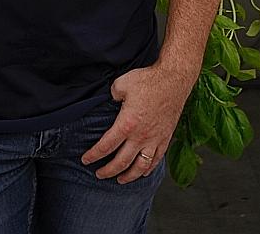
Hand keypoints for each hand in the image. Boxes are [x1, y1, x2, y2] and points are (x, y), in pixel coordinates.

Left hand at [80, 64, 195, 183]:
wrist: (174, 80)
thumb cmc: (148, 80)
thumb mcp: (121, 84)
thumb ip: (112, 95)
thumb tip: (111, 100)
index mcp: (127, 124)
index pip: (106, 146)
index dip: (94, 155)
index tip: (86, 160)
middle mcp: (140, 136)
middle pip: (121, 162)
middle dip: (108, 171)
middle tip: (99, 174)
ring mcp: (155, 139)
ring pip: (140, 166)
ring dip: (129, 176)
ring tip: (120, 180)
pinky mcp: (166, 137)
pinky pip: (157, 159)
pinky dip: (149, 169)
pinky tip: (143, 172)